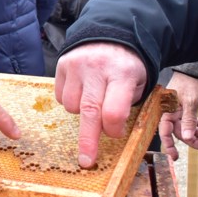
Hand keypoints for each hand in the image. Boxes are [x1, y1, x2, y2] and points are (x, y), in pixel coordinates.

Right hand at [55, 42, 146, 168]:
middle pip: (90, 111)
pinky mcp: (62, 64)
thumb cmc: (126, 67)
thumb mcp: (137, 83)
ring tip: (92, 101)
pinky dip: (69, 101)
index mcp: (122, 74)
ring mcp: (77, 66)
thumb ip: (125, 105)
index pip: (114, 110)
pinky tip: (81, 91)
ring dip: (81, 113)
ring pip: (72, 106)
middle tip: (86, 161)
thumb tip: (109, 132)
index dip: (114, 129)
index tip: (115, 135)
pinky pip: (60, 96)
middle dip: (88, 140)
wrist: (110, 35)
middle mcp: (97, 69)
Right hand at [159, 71, 197, 159]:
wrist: (196, 72)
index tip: (174, 157)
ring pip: (187, 128)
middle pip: (178, 131)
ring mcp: (178, 111)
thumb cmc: (189, 83)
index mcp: (166, 109)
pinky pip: (193, 123)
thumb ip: (188, 120)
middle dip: (192, 140)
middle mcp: (170, 112)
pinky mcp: (187, 110)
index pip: (165, 129)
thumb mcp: (190, 102)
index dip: (169, 143)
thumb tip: (186, 137)